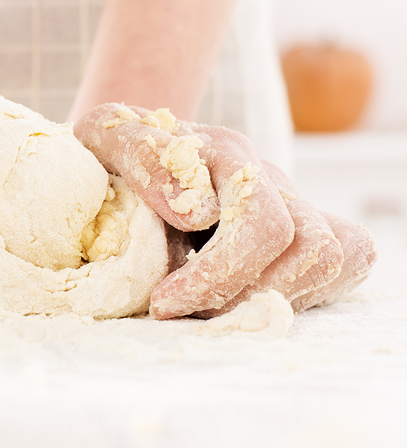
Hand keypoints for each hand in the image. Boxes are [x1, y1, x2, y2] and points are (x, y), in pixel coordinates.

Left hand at [74, 103, 375, 318]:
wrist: (129, 148)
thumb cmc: (112, 150)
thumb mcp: (103, 136)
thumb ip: (139, 153)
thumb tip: (198, 210)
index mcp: (223, 150)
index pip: (258, 218)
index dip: (215, 274)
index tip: (161, 302)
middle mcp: (265, 173)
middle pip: (303, 244)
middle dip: (239, 292)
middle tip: (177, 311)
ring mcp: (289, 198)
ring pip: (328, 256)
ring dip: (269, 297)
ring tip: (208, 309)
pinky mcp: (301, 226)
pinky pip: (345, 259)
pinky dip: (306, 291)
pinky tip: (246, 300)